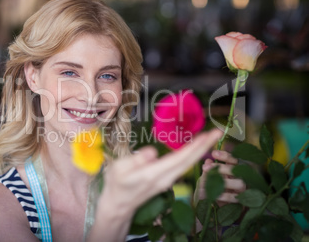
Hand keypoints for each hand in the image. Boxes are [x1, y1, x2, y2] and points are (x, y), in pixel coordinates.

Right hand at [88, 130, 221, 240]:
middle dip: (204, 146)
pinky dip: (192, 155)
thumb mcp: (119, 169)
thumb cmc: (117, 183)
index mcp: (154, 174)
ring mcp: (168, 181)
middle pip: (189, 161)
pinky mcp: (168, 180)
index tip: (207, 135)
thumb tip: (153, 151)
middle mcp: (165, 178)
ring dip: (200, 150)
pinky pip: (184, 166)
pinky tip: (196, 148)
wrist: (119, 204)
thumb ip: (136, 159)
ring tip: (210, 137)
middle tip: (218, 132)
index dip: (194, 146)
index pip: (179, 158)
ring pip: (188, 164)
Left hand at [196, 150, 245, 205]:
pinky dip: (225, 195)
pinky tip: (216, 194)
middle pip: (237, 169)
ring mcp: (242, 191)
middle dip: (222, 167)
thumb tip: (208, 160)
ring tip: (212, 182)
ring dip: (225, 181)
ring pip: (240, 182)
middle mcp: (239, 178)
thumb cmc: (205, 193)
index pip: (233, 160)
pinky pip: (237, 197)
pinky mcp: (242, 203)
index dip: (225, 156)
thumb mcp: (203, 181)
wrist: (205, 213)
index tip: (214, 153)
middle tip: (206, 168)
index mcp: (231, 171)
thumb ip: (207, 172)